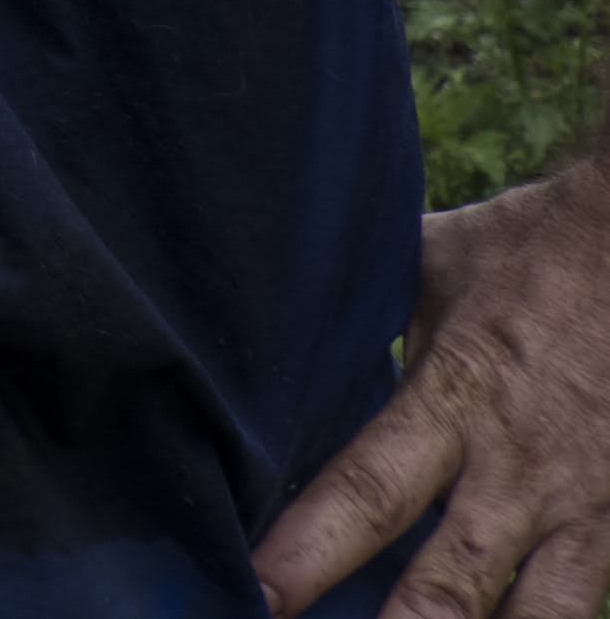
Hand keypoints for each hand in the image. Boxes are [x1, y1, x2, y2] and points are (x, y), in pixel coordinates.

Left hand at [260, 159, 609, 617]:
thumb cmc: (529, 252)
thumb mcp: (430, 267)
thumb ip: (367, 313)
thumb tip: (274, 317)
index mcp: (457, 398)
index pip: (371, 491)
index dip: (313, 550)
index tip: (259, 593)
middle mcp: (522, 468)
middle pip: (453, 584)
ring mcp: (588, 504)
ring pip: (540, 616)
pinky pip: (590, 598)